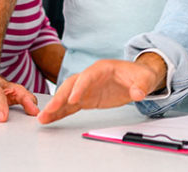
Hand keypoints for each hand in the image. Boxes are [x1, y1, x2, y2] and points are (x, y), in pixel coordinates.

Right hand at [37, 54, 166, 123]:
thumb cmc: (141, 75)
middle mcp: (91, 76)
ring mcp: (87, 88)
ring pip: (67, 95)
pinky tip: (49, 119)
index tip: (72, 100)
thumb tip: (138, 93)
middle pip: (71, 84)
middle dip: (60, 97)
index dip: (79, 88)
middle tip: (49, 110)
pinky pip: (70, 105)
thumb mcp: (145, 79)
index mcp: (103, 68)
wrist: (140, 78)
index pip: (87, 76)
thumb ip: (141, 86)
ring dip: (55, 106)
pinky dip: (60, 112)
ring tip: (42, 118)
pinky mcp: (87, 98)